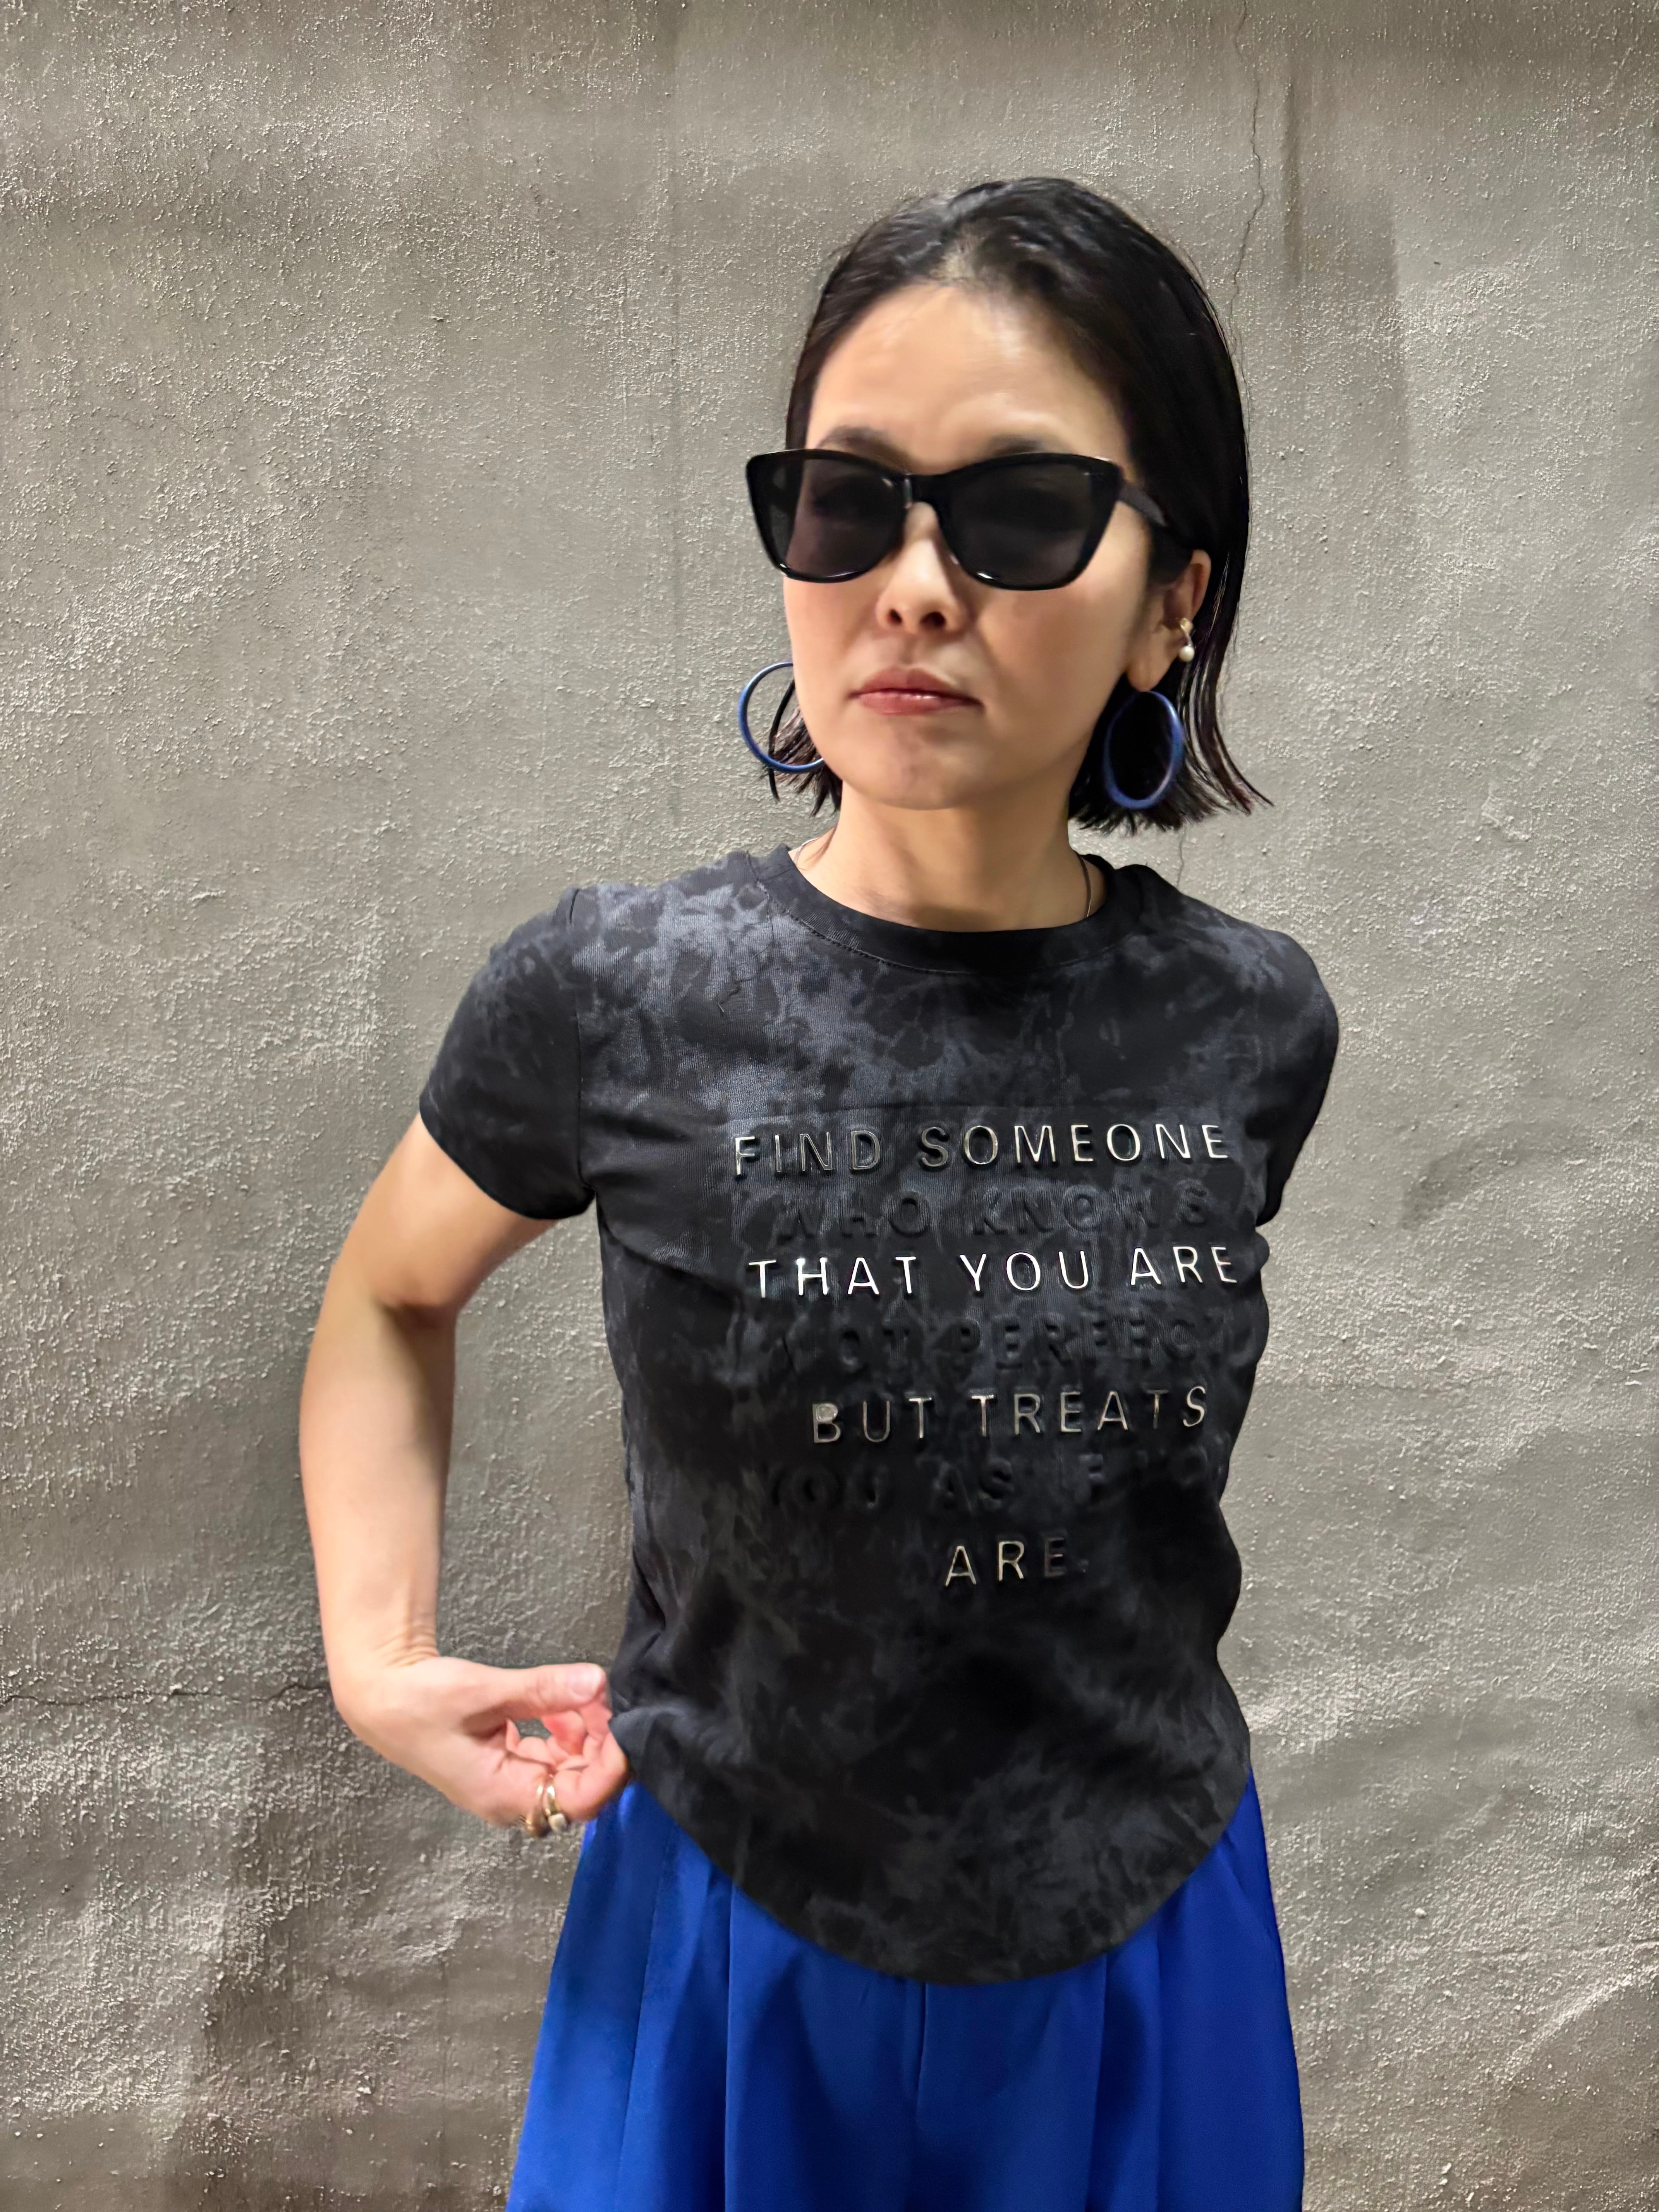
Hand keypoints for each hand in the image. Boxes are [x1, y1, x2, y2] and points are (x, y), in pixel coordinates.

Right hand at [338, 1655, 630, 1827]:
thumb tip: (598, 1682)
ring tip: (591, 1694)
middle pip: (580, 1787)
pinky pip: (552, 1756)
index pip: (580, 1799)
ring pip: (569, 1770)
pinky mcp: (508, 1762)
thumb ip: (543, 1690)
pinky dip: (568, 1730)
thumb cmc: (422, 1701)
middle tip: (612, 1699)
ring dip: (588, 1735)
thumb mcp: (485, 1692)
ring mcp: (510, 1782)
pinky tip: (568, 1703)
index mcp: (504, 1795)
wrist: (382, 1696)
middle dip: (604, 1745)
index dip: (611, 1766)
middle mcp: (511, 1799)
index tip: (626, 1726)